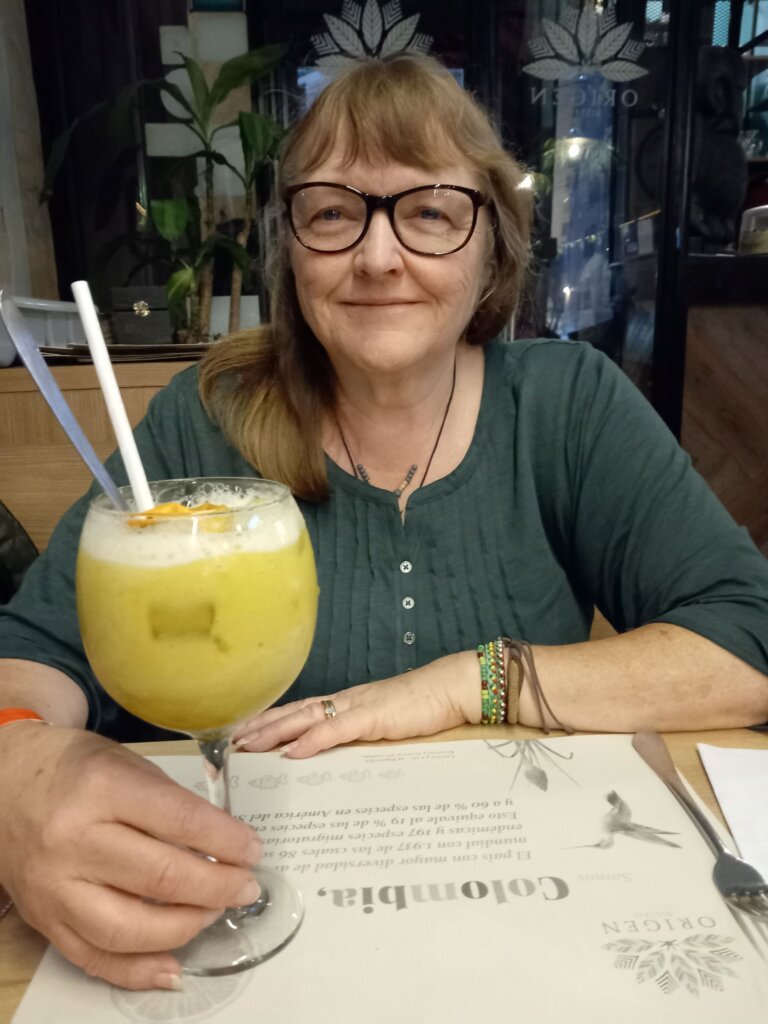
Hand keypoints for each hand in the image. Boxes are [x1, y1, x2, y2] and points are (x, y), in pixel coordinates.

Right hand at [0, 723, 261, 989]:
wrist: (5, 783)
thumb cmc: (77, 768)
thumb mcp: (128, 765)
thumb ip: (171, 805)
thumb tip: (223, 848)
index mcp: (102, 788)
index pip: (180, 821)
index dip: (227, 840)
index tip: (254, 850)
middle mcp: (75, 840)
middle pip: (161, 877)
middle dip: (218, 887)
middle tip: (246, 886)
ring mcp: (55, 886)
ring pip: (130, 928)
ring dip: (187, 927)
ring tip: (214, 912)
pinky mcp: (44, 920)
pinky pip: (95, 959)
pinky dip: (140, 970)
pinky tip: (175, 966)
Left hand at [234, 650, 480, 757]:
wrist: (451, 687)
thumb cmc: (423, 706)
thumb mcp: (383, 724)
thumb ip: (359, 734)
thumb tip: (335, 753)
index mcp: (346, 703)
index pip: (299, 711)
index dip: (269, 721)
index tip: (243, 733)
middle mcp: (344, 701)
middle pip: (292, 712)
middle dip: (259, 727)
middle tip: (229, 742)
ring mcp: (356, 707)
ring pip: (304, 718)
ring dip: (273, 732)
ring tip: (247, 745)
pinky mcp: (372, 717)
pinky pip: (335, 729)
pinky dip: (310, 740)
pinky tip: (291, 752)